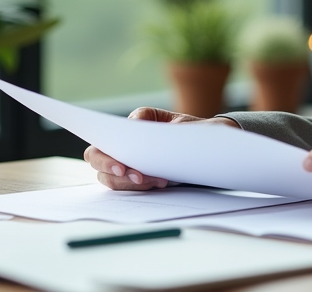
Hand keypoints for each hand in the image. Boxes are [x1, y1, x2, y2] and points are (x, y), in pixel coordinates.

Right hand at [83, 107, 239, 189]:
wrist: (213, 145)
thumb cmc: (195, 131)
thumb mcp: (180, 122)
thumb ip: (157, 122)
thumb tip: (134, 125)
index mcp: (132, 125)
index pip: (102, 138)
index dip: (106, 156)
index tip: (123, 167)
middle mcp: (124, 143)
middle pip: (98, 160)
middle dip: (114, 172)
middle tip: (138, 178)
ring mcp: (129, 161)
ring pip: (111, 178)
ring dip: (130, 183)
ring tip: (158, 181)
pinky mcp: (139, 177)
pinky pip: (128, 187)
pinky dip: (141, 188)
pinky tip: (160, 183)